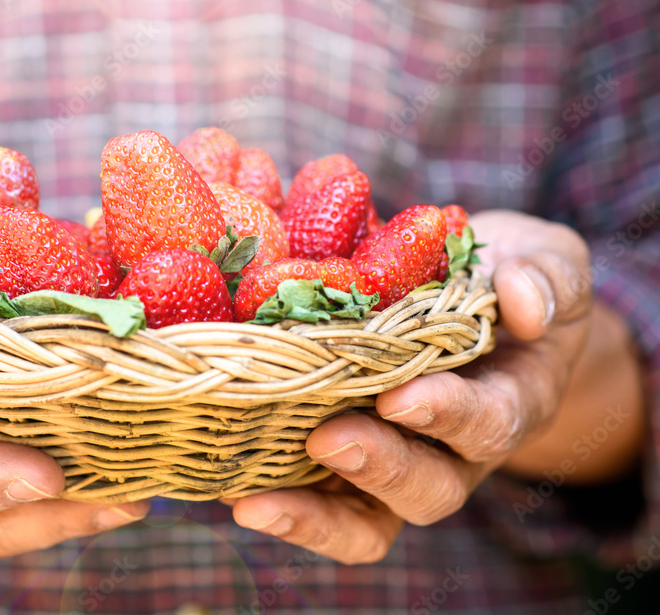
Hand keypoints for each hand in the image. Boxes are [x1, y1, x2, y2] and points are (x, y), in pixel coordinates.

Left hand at [230, 210, 640, 562]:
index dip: (448, 416)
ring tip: (253, 501)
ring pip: (367, 519)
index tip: (401, 396)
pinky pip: (320, 504)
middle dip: (377, 466)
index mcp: (508, 402)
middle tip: (326, 438)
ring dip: (313, 514)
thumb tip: (522, 302)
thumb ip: (547, 275)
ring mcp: (396, 465)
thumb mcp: (544, 261)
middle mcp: (452, 451)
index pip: (488, 424)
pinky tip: (232, 494)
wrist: (467, 300)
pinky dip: (281, 505)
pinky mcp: (345, 464)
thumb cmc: (504, 280)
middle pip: (427, 488)